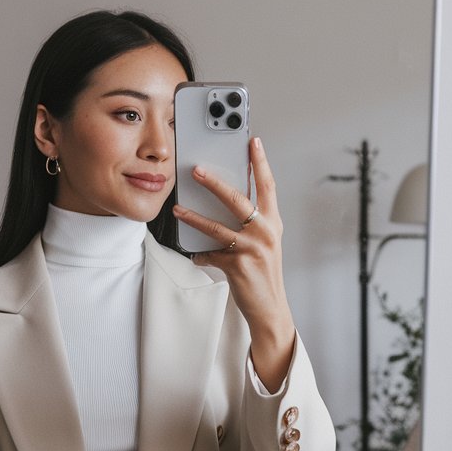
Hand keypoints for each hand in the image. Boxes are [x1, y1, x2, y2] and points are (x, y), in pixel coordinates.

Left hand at [173, 137, 295, 391]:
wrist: (270, 308)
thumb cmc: (263, 272)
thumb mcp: (263, 243)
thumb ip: (250, 222)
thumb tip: (221, 201)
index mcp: (273, 222)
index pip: (267, 186)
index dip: (260, 162)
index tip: (252, 141)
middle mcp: (265, 232)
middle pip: (238, 199)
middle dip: (215, 182)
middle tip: (197, 169)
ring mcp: (252, 249)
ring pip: (216, 226)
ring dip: (193, 217)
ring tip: (178, 209)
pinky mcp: (238, 266)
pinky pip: (210, 255)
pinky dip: (200, 255)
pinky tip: (195, 255)